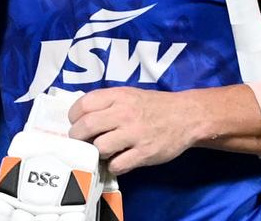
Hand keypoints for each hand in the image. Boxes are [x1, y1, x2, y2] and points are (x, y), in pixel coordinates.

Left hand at [67, 87, 200, 174]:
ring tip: (103, 151)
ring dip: (97, 153)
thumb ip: (106, 103)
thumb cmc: (154, 106)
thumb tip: (80, 117)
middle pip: (86, 127)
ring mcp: (134, 134)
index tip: (76, 123)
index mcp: (119, 96)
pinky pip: (117, 165)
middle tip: (82, 142)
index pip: (83, 105)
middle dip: (78, 137)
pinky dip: (113, 166)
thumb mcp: (129, 95)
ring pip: (99, 147)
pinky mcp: (144, 153)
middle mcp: (124, 113)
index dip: (74, 117)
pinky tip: (118, 160)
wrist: (186, 116)